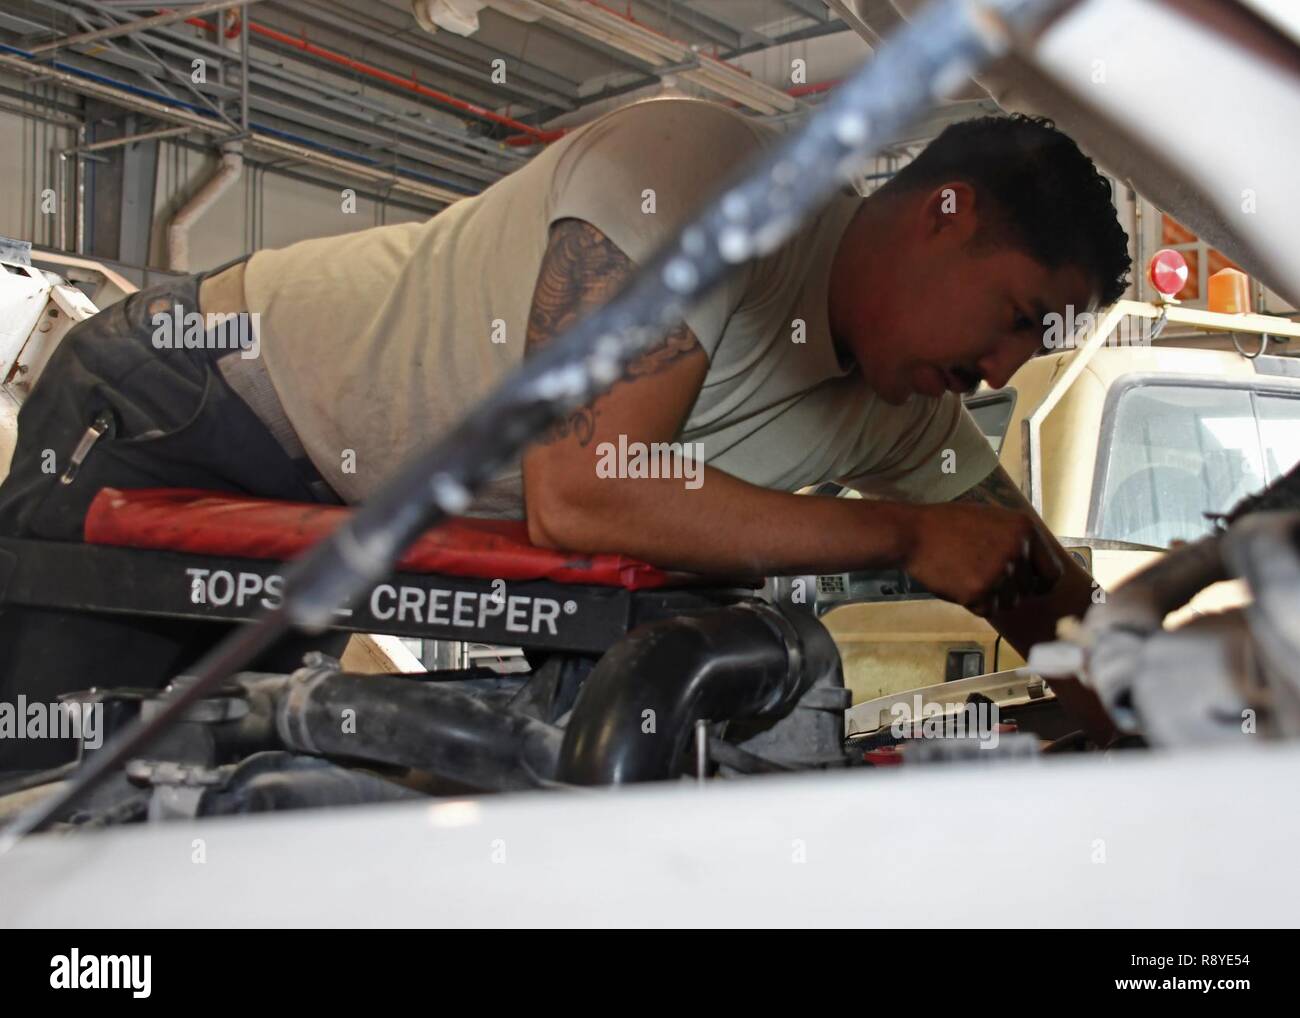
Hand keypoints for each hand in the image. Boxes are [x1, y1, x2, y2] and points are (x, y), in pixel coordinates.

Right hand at [904, 503, 1063, 614]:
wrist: (913, 534)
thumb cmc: (948, 525)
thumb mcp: (992, 519)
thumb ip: (1017, 540)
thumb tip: (1038, 568)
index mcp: (1024, 529)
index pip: (1052, 572)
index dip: (1040, 583)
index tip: (1031, 587)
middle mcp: (1018, 551)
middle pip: (1028, 591)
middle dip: (1009, 589)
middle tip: (982, 575)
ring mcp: (999, 573)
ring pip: (1009, 603)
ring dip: (992, 597)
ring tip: (967, 576)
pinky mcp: (979, 592)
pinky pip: (987, 610)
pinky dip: (974, 603)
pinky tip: (958, 583)